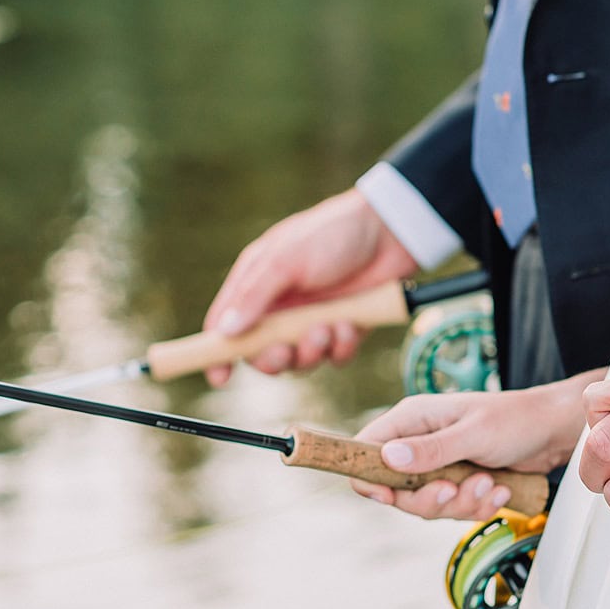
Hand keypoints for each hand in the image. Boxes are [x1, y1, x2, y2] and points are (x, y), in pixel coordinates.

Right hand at [202, 187, 417, 385]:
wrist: (390, 230)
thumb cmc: (332, 234)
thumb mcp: (285, 260)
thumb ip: (254, 297)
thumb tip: (225, 331)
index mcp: (257, 285)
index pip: (226, 325)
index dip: (219, 353)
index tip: (220, 378)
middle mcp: (281, 308)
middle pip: (262, 354)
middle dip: (274, 359)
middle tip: (287, 350)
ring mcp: (312, 321)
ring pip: (300, 360)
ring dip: (313, 351)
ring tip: (329, 327)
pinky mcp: (344, 329)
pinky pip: (335, 356)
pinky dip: (342, 347)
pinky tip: (350, 324)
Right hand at [348, 372, 603, 519]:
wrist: (554, 431)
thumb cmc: (516, 419)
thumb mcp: (473, 434)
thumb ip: (431, 450)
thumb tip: (387, 458)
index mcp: (413, 419)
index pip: (366, 450)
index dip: (369, 477)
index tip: (388, 495)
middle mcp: (419, 443)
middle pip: (396, 490)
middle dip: (430, 499)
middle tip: (457, 490)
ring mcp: (439, 465)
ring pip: (427, 505)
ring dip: (461, 503)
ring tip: (490, 484)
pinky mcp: (458, 483)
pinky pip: (453, 510)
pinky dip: (477, 507)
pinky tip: (499, 489)